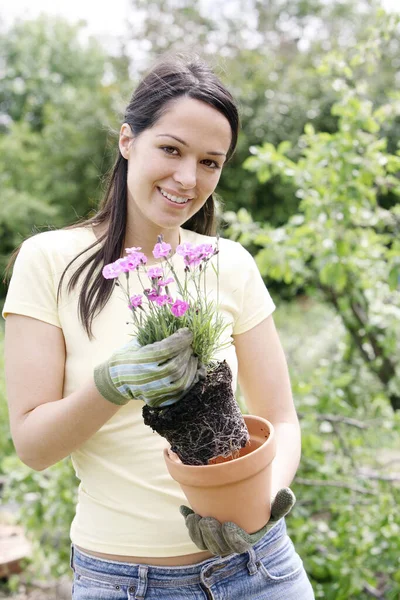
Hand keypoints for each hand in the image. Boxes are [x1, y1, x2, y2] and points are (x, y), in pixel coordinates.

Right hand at [94, 327, 205, 405]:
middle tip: (191, 345)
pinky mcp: (159, 400)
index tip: (188, 332)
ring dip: (191, 367)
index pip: (167, 349)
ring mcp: (153, 392)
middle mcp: (147, 377)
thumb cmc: (128, 357)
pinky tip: (193, 370)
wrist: (116, 381)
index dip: (181, 340)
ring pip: (181, 381)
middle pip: (176, 365)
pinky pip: (180, 392)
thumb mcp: (137, 342)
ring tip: (193, 357)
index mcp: (140, 360)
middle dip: (187, 352)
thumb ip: (156, 335)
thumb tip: (178, 325)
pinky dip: (190, 380)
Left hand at [180, 487, 295, 555]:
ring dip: (196, 533)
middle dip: (211, 537)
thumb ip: (282, 502)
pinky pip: (194, 531)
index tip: (228, 526)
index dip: (233, 539)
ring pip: (204, 542)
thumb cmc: (264, 501)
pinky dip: (188, 520)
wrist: (250, 497)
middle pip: (219, 547)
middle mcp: (231, 541)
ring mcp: (217, 535)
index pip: (240, 545)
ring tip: (194, 518)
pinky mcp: (205, 527)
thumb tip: (288, 493)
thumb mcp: (275, 503)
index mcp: (249, 538)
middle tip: (207, 521)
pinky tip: (185, 509)